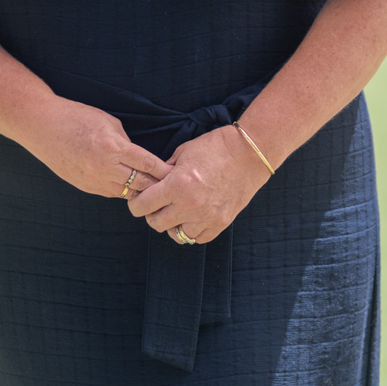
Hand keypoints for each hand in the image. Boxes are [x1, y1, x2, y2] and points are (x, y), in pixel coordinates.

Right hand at [20, 97, 171, 198]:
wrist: (43, 126)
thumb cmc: (76, 117)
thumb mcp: (108, 122)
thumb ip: (126, 142)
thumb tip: (140, 157)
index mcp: (113, 148)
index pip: (148, 164)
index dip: (165, 171)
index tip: (179, 174)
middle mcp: (104, 168)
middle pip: (141, 184)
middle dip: (157, 185)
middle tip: (173, 187)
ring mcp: (93, 180)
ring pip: (126, 193)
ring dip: (140, 190)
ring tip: (155, 189)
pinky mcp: (84, 186)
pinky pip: (110, 193)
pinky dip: (122, 189)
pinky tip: (130, 185)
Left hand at [128, 125, 269, 242]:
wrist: (249, 153)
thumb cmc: (216, 147)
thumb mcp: (183, 152)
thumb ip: (165, 170)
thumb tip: (153, 181)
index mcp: (177, 185)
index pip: (144, 205)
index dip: (136, 204)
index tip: (138, 201)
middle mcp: (190, 205)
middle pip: (157, 224)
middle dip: (151, 215)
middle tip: (155, 206)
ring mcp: (207, 217)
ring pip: (177, 235)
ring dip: (172, 225)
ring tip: (175, 213)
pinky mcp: (221, 222)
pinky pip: (198, 238)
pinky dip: (192, 231)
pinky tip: (192, 219)